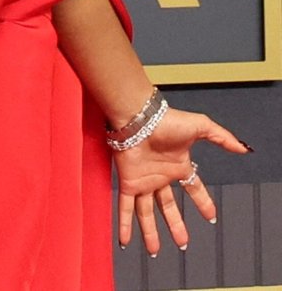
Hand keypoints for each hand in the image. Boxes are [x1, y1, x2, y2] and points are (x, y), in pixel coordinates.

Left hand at [115, 105, 249, 255]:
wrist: (139, 117)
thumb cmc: (167, 120)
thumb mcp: (201, 127)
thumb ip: (221, 137)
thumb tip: (242, 148)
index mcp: (178, 166)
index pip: (193, 188)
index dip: (203, 202)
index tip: (211, 216)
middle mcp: (160, 177)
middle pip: (168, 207)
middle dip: (176, 225)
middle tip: (183, 243)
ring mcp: (144, 181)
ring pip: (147, 213)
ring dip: (151, 233)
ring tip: (155, 252)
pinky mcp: (128, 182)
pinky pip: (126, 207)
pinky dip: (125, 225)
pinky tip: (125, 241)